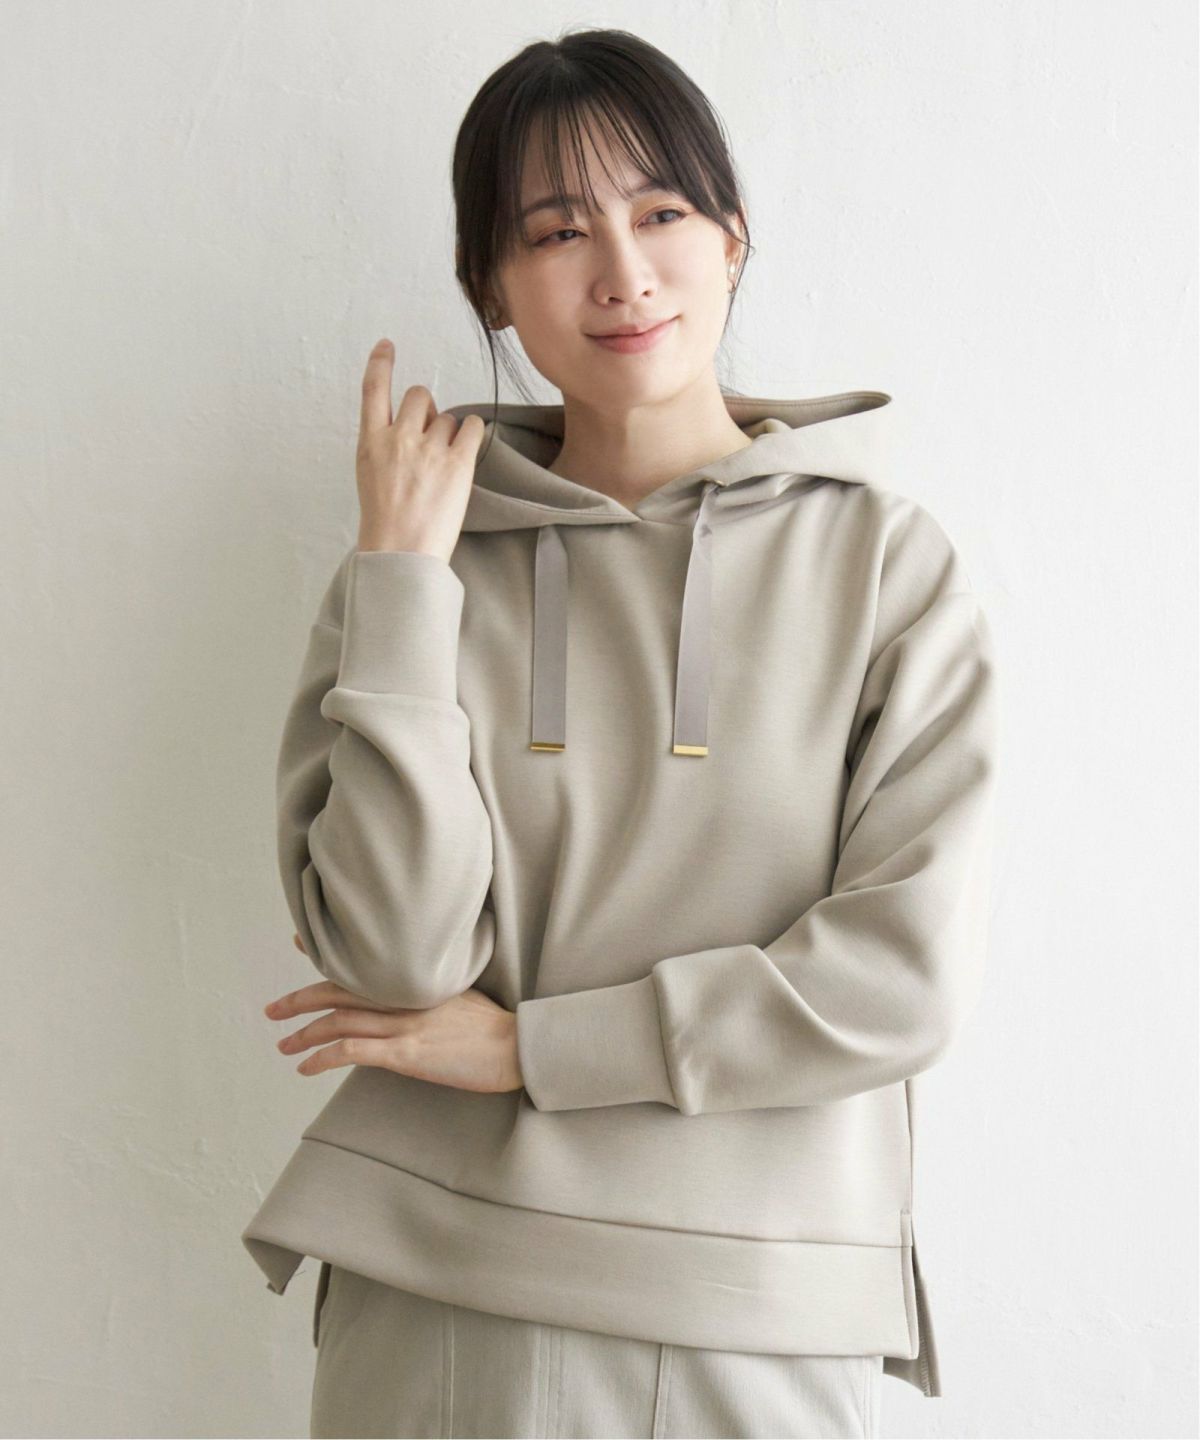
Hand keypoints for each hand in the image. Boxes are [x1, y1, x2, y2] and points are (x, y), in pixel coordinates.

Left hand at [266, 939, 523, 1094]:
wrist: (517, 1047)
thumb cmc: (495, 1028)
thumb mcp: (461, 996)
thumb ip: (430, 996)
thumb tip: (407, 1004)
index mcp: (415, 981)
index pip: (361, 965)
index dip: (327, 956)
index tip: (300, 943)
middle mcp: (403, 997)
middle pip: (339, 990)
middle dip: (301, 999)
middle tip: (273, 1010)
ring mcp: (402, 1024)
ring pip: (338, 1020)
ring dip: (304, 1032)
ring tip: (284, 1045)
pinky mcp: (405, 1053)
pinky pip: (352, 1050)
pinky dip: (323, 1057)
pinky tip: (306, 1068)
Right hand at [356, 340, 485, 560]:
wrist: (401, 554)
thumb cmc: (386, 524)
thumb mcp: (370, 478)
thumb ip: (386, 448)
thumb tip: (413, 428)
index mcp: (370, 443)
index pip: (373, 391)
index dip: (380, 363)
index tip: (386, 345)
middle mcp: (398, 439)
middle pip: (420, 396)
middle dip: (429, 411)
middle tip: (430, 441)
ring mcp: (428, 450)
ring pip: (448, 417)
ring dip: (450, 433)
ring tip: (443, 466)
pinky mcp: (457, 464)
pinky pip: (473, 428)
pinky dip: (473, 434)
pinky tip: (467, 451)